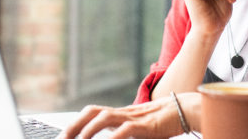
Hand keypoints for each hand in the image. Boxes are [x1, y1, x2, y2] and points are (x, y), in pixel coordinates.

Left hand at [59, 93, 200, 138]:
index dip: (75, 123)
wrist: (184, 110)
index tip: (63, 136)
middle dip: (74, 125)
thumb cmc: (162, 123)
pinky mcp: (144, 125)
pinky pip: (125, 130)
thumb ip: (122, 134)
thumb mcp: (138, 131)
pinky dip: (114, 137)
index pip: (91, 113)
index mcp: (119, 114)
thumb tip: (109, 138)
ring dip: (88, 129)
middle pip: (92, 111)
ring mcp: (133, 117)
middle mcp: (122, 113)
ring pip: (104, 117)